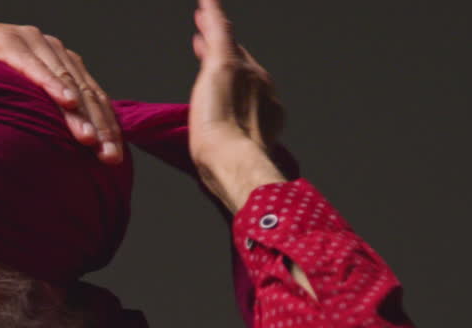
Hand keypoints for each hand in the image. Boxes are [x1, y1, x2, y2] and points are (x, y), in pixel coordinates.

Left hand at [187, 0, 286, 210]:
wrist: (232, 159)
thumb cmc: (233, 168)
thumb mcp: (239, 159)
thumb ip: (240, 154)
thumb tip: (231, 164)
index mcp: (267, 110)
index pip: (248, 86)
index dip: (236, 77)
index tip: (224, 74)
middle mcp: (262, 86)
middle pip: (241, 60)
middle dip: (225, 49)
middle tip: (209, 37)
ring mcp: (246, 72)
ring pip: (228, 44)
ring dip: (215, 29)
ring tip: (204, 16)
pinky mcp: (225, 63)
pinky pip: (218, 30)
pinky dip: (211, 14)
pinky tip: (204, 3)